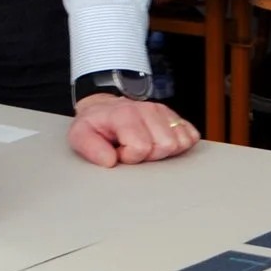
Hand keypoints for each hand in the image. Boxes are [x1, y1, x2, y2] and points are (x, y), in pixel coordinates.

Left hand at [68, 95, 198, 167]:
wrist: (105, 109)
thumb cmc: (96, 125)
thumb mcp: (80, 135)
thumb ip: (91, 149)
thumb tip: (110, 161)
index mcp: (125, 114)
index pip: (141, 147)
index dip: (129, 157)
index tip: (119, 151)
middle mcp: (147, 109)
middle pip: (165, 146)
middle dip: (149, 155)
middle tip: (132, 149)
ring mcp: (162, 111)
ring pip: (179, 142)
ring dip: (163, 151)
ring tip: (145, 145)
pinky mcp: (173, 116)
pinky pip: (190, 135)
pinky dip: (179, 144)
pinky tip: (160, 142)